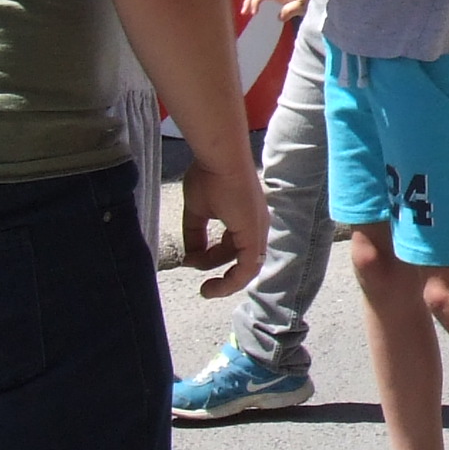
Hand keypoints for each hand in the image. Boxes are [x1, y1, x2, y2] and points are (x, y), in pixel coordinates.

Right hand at [180, 153, 269, 298]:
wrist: (220, 158)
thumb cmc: (209, 176)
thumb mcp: (197, 210)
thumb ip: (194, 235)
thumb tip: (190, 258)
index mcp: (246, 218)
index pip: (233, 247)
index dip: (214, 258)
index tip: (193, 261)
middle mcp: (256, 226)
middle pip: (240, 258)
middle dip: (220, 272)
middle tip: (203, 285)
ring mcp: (258, 231)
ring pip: (246, 268)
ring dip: (226, 282)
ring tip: (207, 290)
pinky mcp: (255, 236)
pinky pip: (247, 269)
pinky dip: (231, 281)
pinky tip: (213, 286)